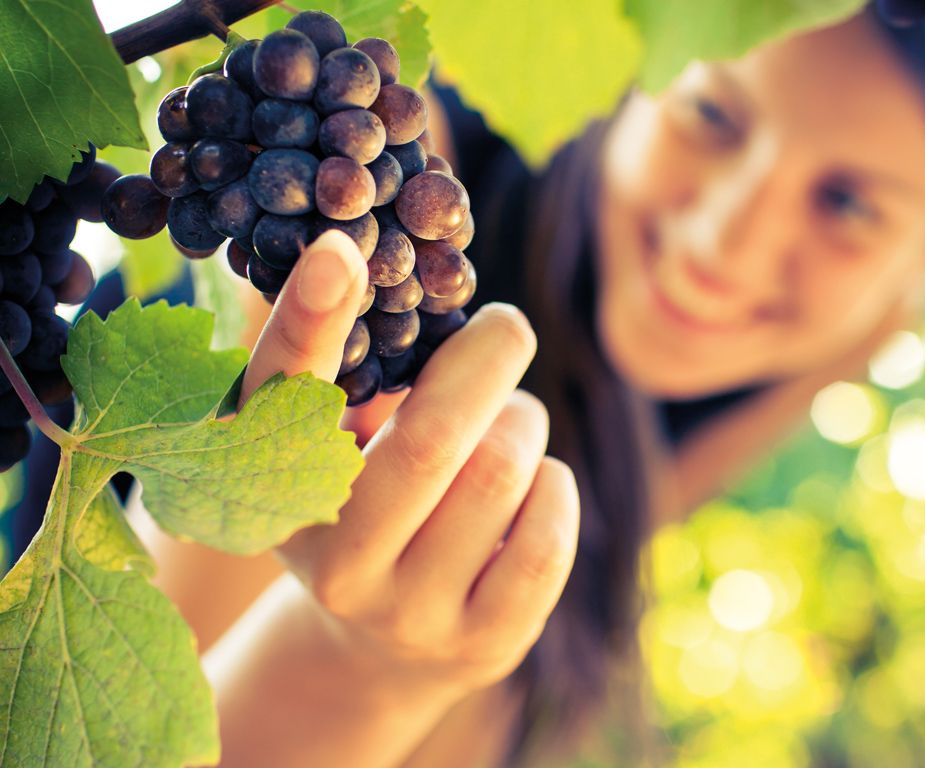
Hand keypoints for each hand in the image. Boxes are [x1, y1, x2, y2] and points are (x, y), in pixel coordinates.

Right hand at [241, 229, 579, 701]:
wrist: (387, 642)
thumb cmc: (368, 505)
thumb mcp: (332, 447)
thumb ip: (349, 373)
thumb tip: (383, 270)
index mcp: (280, 490)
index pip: (284, 398)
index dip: (309, 318)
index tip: (341, 248)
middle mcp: (335, 564)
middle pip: (430, 440)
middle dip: (488, 358)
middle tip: (508, 326)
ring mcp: (409, 613)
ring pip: (498, 476)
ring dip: (523, 420)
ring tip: (515, 417)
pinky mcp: (482, 644)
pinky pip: (546, 541)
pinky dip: (555, 486)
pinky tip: (538, 479)